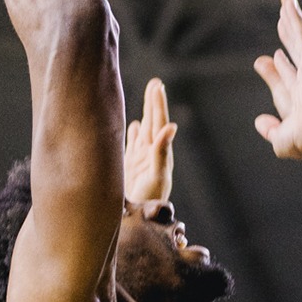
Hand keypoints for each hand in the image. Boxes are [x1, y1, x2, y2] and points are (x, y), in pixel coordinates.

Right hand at [124, 77, 176, 204]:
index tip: (157, 85)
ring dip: (145, 115)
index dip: (157, 104)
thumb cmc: (150, 199)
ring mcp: (140, 159)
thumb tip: (171, 126)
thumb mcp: (157, 174)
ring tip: (148, 98)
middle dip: (153, 103)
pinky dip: (132, 134)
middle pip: (152, 122)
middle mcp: (150, 152)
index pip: (158, 122)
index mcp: (158, 151)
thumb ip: (161, 150)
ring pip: (142, 131)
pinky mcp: (130, 167)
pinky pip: (132, 145)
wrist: (138, 218)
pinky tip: (132, 125)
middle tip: (155, 83)